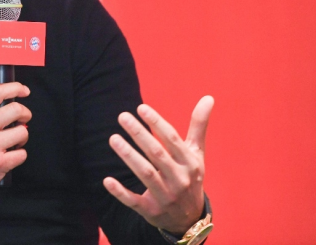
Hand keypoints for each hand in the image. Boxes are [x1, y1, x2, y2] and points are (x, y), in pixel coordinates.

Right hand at [0, 82, 31, 206]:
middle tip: (23, 119)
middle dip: (25, 113)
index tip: (24, 90)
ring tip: (14, 141)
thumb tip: (5, 105)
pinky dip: (19, 155)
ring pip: (22, 132)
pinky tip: (10, 156)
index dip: (15, 88)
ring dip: (22, 137)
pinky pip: (22, 154)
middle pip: (16, 109)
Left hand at [102, 95, 213, 234]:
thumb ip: (198, 126)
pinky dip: (120, 192)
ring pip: (145, 174)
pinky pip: (134, 201)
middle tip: (122, 117)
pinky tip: (107, 180)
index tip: (141, 108)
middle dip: (139, 135)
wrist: (190, 218)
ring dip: (129, 156)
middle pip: (157, 154)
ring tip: (113, 138)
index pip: (173, 140)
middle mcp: (179, 180)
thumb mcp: (197, 153)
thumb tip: (208, 97)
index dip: (157, 123)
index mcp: (190, 163)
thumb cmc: (190, 176)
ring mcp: (165, 196)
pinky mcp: (150, 210)